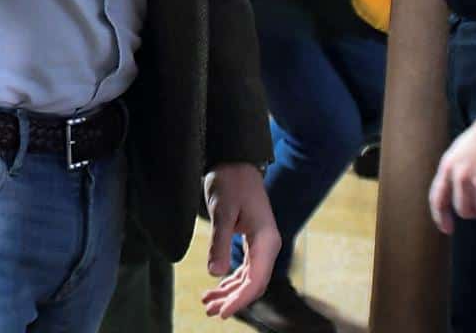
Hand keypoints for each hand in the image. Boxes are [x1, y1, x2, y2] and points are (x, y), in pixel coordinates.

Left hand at [201, 163, 280, 319]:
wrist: (235, 161)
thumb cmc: (231, 182)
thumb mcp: (222, 212)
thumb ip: (219, 242)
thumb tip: (214, 274)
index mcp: (266, 240)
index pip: (255, 280)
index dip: (240, 299)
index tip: (223, 313)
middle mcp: (267, 245)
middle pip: (253, 283)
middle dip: (233, 300)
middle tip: (211, 311)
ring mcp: (261, 244)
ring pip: (248, 278)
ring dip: (230, 292)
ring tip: (208, 303)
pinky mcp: (251, 241)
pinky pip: (243, 267)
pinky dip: (230, 279)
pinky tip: (216, 287)